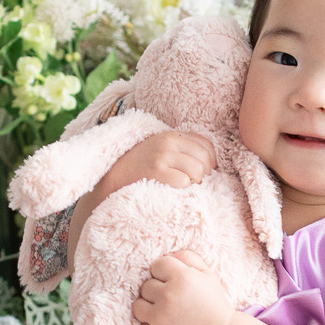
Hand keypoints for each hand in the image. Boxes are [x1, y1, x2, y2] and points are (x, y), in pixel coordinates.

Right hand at [101, 131, 216, 198]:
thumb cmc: (142, 166)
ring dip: (194, 182)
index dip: (210, 162)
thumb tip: (211, 165)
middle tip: (192, 182)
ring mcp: (162, 155)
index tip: (203, 173)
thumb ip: (183, 150)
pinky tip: (173, 189)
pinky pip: (184, 181)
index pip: (207, 146)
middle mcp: (169, 141)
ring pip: (197, 171)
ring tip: (183, 185)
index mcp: (173, 135)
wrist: (113, 175)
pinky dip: (183, 188)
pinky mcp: (156, 171)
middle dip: (203, 175)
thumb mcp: (162, 149)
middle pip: (205, 160)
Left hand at [132, 249, 233, 324]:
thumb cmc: (213, 303)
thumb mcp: (207, 274)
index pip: (156, 265)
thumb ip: (187, 257)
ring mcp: (159, 318)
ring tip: (167, 314)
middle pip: (145, 286)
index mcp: (182, 277)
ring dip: (150, 309)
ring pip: (138, 306)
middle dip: (158, 292)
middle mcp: (168, 296)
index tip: (176, 284)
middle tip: (175, 301)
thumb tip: (166, 255)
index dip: (166, 274)